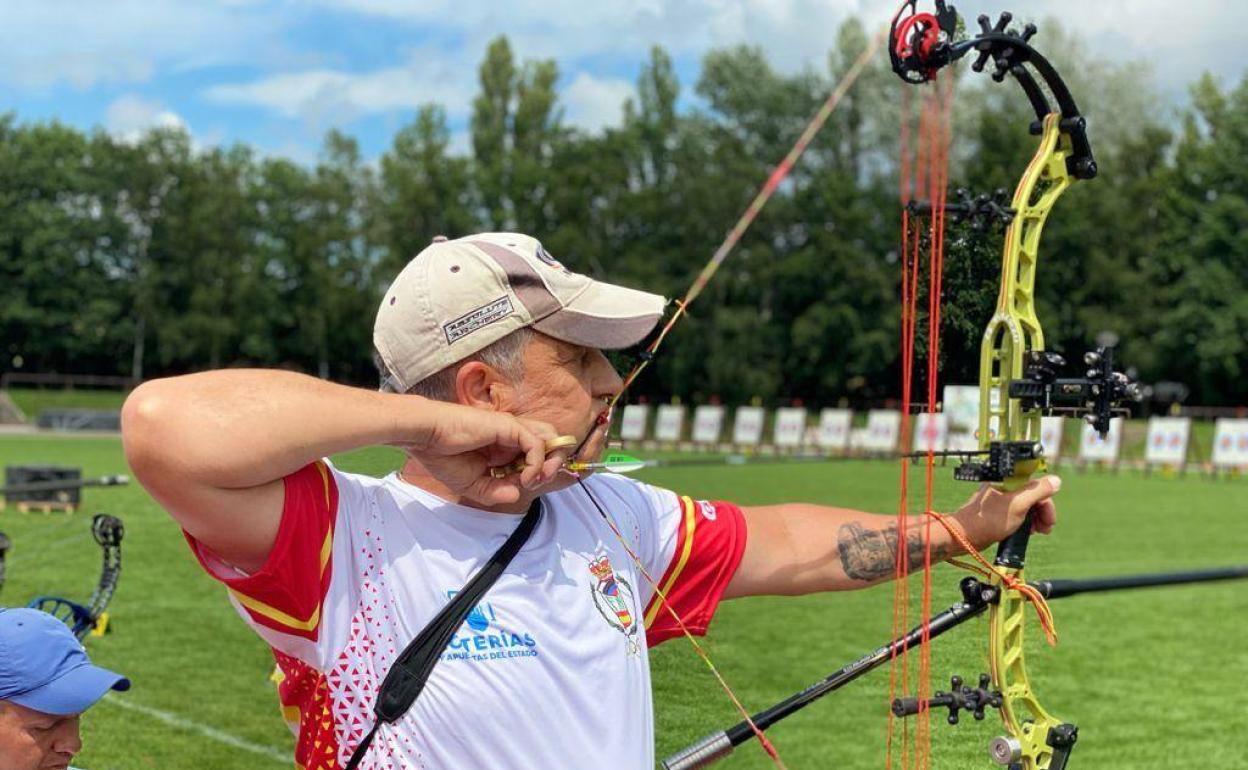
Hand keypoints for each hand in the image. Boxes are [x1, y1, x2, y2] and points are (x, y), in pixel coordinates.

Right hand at [397, 401, 569, 504]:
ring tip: (537, 479)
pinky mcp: (509, 426)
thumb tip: (517, 494)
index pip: (536, 454)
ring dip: (551, 461)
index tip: (528, 486)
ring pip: (551, 439)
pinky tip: (524, 478)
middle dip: (554, 464)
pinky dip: (536, 463)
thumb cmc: (443, 457)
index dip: (540, 471)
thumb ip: (496, 491)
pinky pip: (536, 444)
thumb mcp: (472, 484)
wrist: (426, 438)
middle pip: (551, 443)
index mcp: (504, 447)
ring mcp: (512, 429)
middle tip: (539, 482)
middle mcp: (512, 436)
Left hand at [951, 476, 1060, 550]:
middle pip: (1032, 495)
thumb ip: (1037, 491)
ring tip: (1037, 532)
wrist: (964, 536)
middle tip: (1045, 529)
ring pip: (1026, 506)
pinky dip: (1025, 522)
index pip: (1036, 485)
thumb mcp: (1018, 505)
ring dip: (1036, 518)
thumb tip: (1056, 480)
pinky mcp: (997, 512)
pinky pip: (1017, 514)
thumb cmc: (989, 520)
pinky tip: (1027, 532)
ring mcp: (1000, 500)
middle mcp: (1004, 487)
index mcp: (1008, 480)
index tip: (1049, 519)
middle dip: (1042, 512)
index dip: (1046, 502)